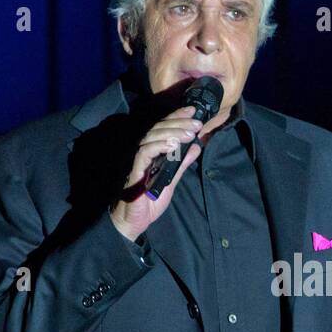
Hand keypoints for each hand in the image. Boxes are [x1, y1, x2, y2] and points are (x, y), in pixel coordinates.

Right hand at [110, 104, 203, 240]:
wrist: (136, 220)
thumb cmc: (150, 201)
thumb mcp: (172, 179)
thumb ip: (182, 163)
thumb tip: (196, 147)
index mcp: (153, 152)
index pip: (164, 128)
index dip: (177, 117)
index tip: (193, 111)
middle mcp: (144, 152)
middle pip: (159, 128)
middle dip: (179, 122)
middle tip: (196, 124)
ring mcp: (138, 160)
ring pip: (152, 137)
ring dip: (172, 133)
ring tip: (189, 134)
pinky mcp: (134, 170)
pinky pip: (145, 153)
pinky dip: (159, 146)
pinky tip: (173, 145)